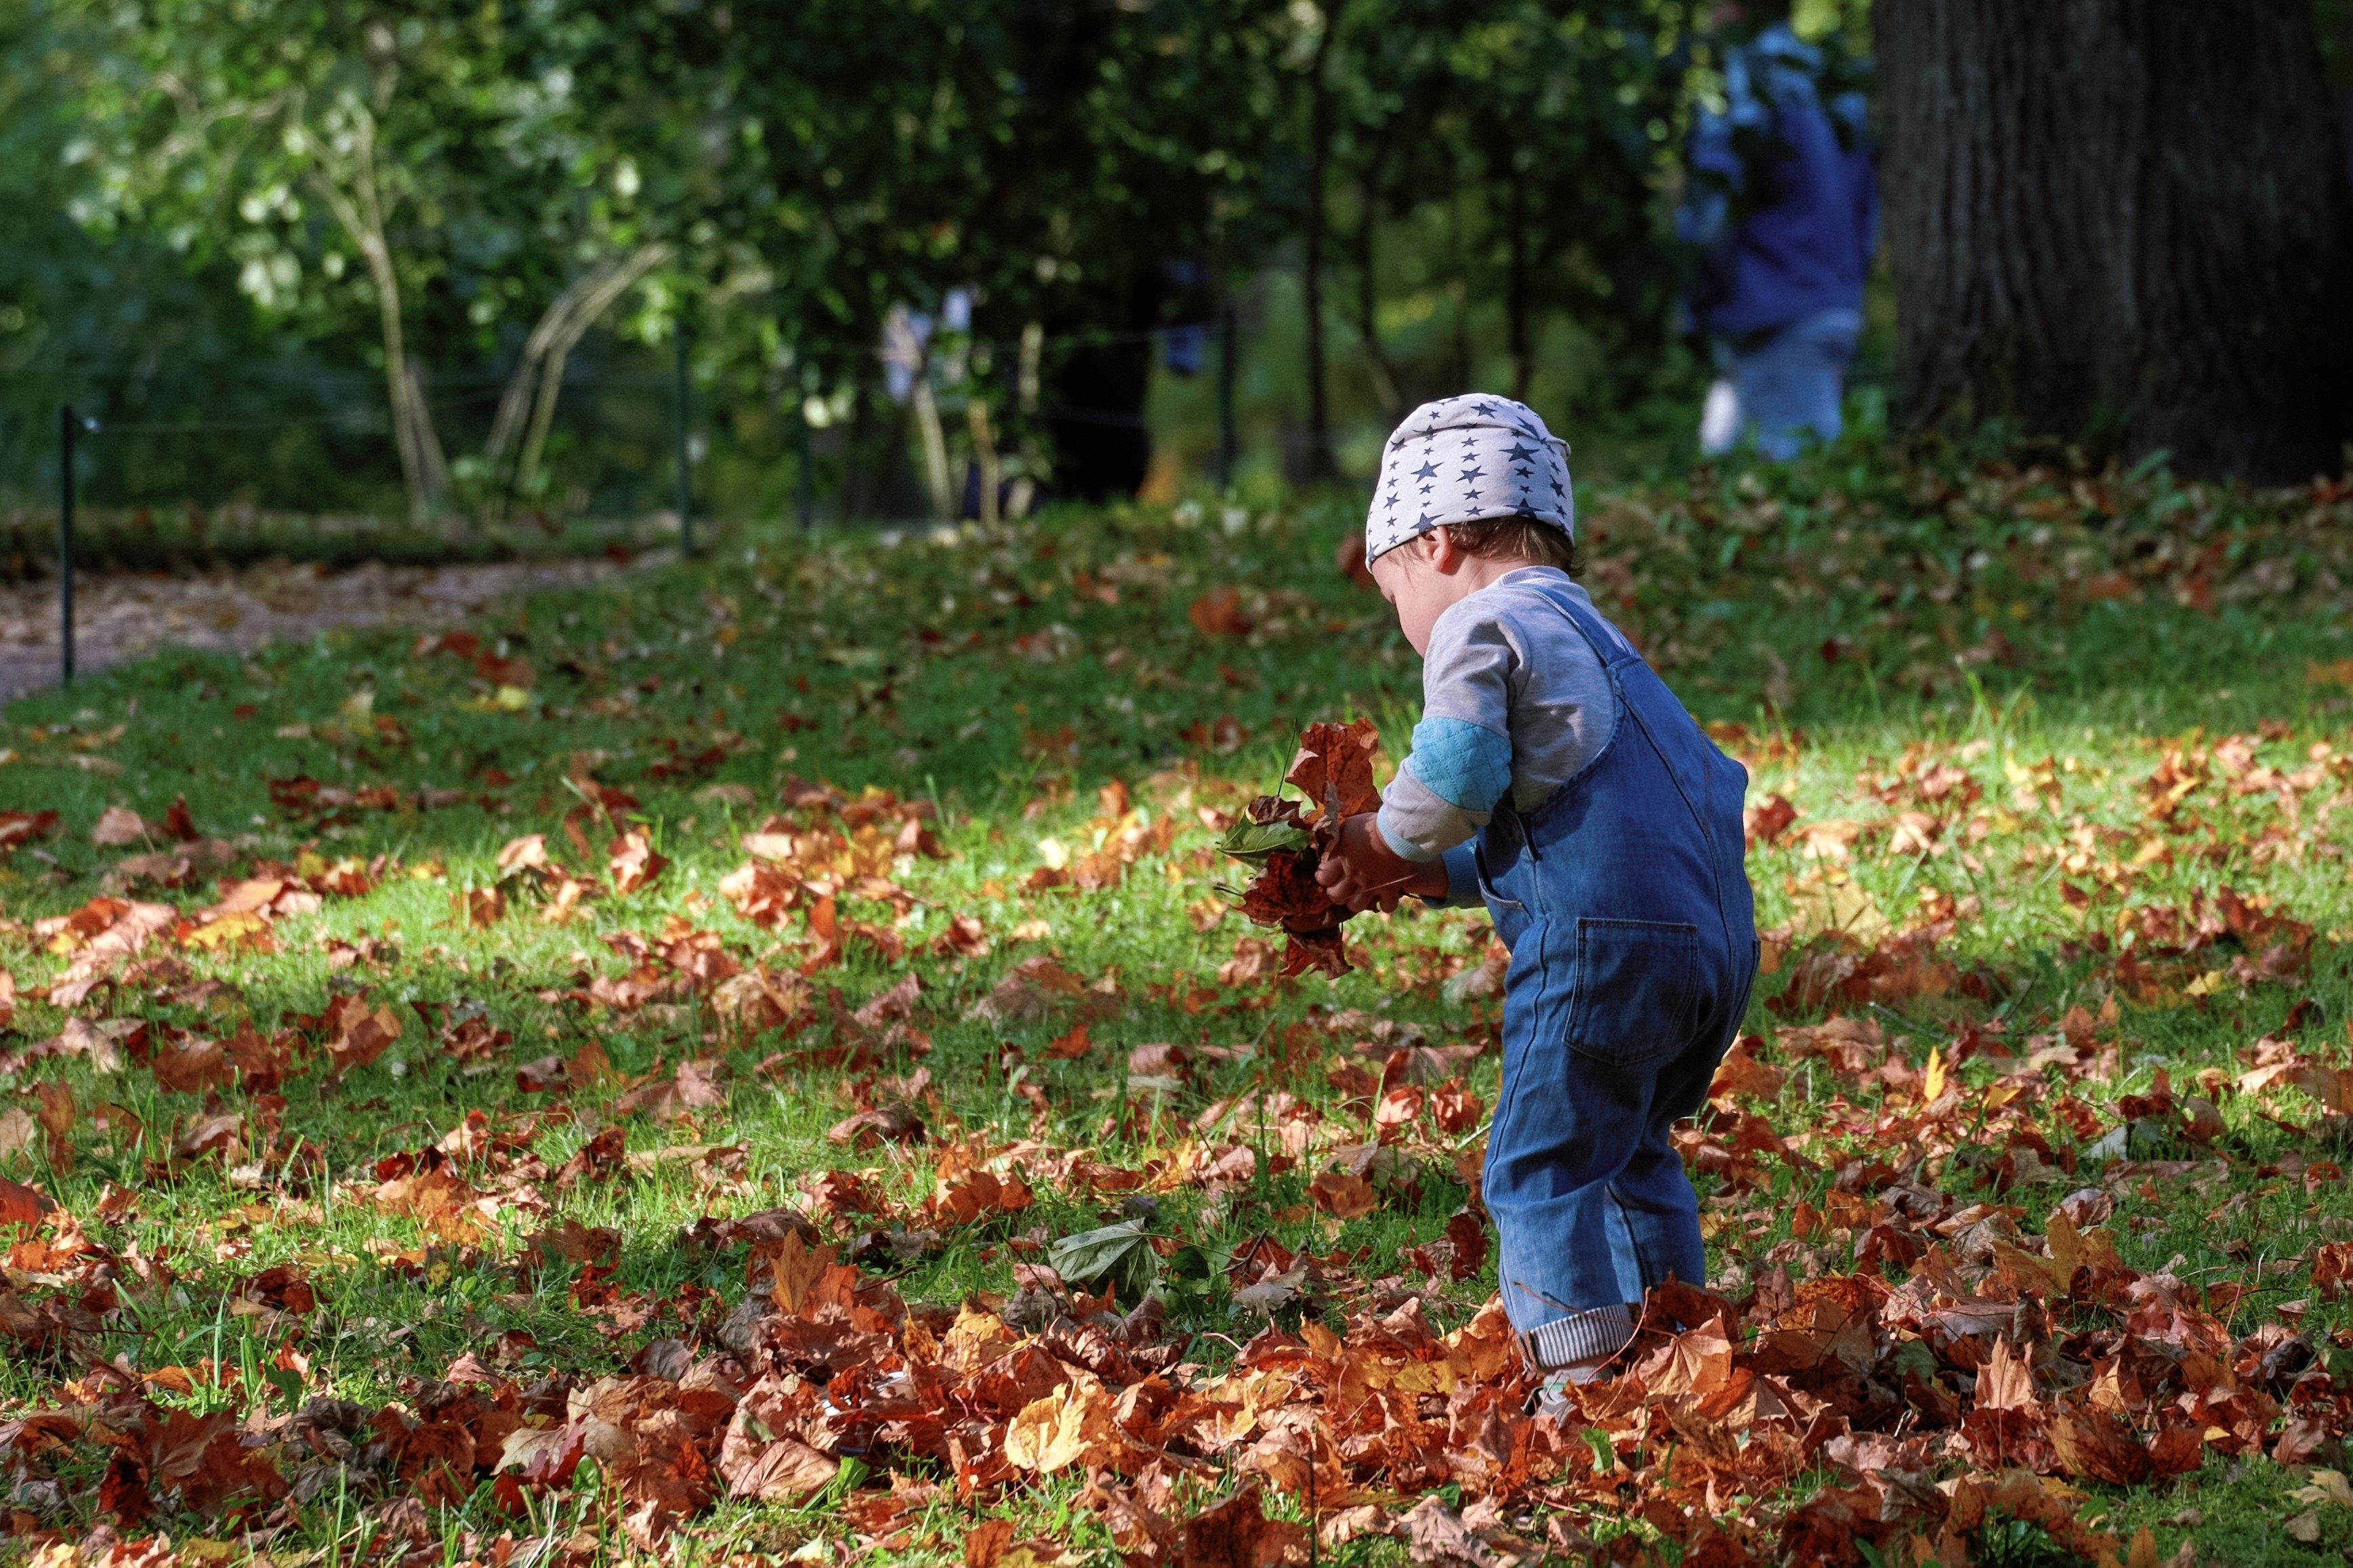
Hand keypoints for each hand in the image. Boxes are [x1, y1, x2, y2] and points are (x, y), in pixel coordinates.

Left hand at [1315, 812, 1447, 913]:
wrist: (1397, 832)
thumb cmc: (1372, 825)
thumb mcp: (1348, 825)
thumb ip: (1336, 837)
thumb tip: (1323, 841)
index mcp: (1341, 858)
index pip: (1322, 877)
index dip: (1323, 877)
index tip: (1328, 873)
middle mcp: (1352, 874)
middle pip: (1335, 896)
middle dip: (1336, 893)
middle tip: (1343, 886)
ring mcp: (1370, 884)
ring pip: (1355, 906)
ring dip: (1357, 901)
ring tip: (1361, 894)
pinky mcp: (1390, 888)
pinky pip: (1387, 906)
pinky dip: (1386, 903)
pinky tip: (1385, 896)